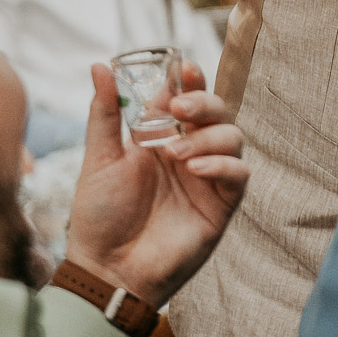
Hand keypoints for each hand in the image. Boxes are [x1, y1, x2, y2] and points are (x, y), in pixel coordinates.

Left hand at [64, 61, 248, 309]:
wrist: (107, 270)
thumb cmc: (100, 218)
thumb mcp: (99, 159)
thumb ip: (105, 113)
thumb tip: (100, 66)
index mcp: (161, 138)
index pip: (186, 98)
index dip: (191, 80)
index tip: (184, 69)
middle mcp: (189, 153)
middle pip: (217, 112)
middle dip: (203, 102)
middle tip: (180, 108)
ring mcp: (207, 179)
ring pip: (232, 138)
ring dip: (207, 137)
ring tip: (175, 155)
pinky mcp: (221, 206)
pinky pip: (239, 175)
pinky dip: (222, 165)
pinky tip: (195, 170)